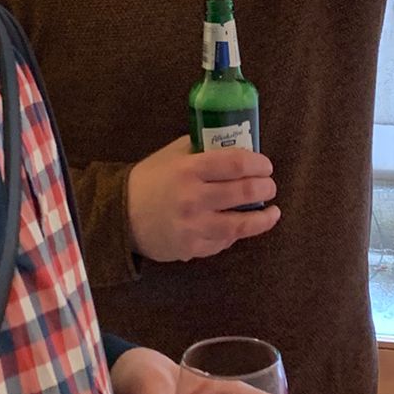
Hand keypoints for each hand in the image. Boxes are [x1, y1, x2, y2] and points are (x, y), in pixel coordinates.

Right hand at [126, 134, 279, 262]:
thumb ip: (202, 149)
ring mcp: (193, 226)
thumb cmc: (150, 180)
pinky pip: (224, 241)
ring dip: (263, 218)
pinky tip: (242, 226)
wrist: (120, 216)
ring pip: (241, 224)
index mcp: (189, 169)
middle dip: (265, 188)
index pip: (236, 164)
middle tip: (271, 186)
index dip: (258, 164)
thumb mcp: (172, 155)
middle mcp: (193, 198)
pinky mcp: (192, 248)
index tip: (266, 165)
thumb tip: (237, 145)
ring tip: (273, 212)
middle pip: (244, 192)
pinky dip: (236, 233)